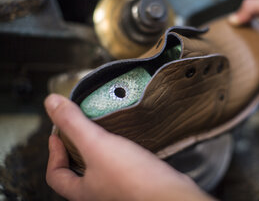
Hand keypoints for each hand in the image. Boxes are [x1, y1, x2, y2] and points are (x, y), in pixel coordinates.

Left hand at [45, 94, 212, 200]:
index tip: (57, 135)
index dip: (53, 153)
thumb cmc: (133, 179)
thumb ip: (74, 124)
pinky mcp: (136, 185)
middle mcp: (98, 194)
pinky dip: (120, 155)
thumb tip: (51, 103)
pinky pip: (122, 169)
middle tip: (80, 131)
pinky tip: (129, 143)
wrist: (170, 195)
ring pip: (101, 171)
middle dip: (76, 151)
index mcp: (82, 191)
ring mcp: (118, 191)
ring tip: (105, 132)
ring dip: (100, 152)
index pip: (56, 175)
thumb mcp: (97, 145)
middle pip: (77, 173)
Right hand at [229, 0, 258, 74]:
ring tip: (232, 70)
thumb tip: (232, 20)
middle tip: (226, 56)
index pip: (249, 31)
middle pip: (252, 49)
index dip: (238, 34)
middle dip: (241, 53)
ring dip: (249, 67)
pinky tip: (249, 80)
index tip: (225, 38)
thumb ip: (250, 8)